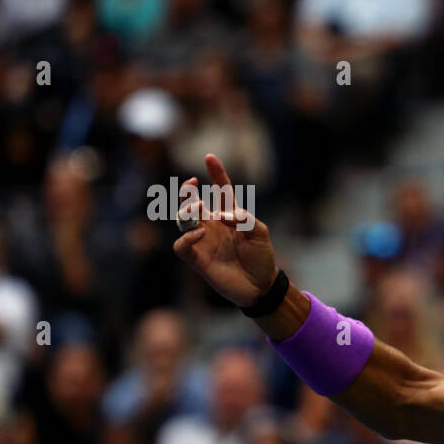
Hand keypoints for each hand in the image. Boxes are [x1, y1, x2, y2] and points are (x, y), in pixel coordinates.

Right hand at [172, 154, 277, 307]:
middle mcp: (212, 227)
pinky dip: (186, 237)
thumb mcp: (260, 233)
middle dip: (188, 192)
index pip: (220, 191)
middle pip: (192, 203)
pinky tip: (200, 233)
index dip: (216, 174)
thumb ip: (244, 219)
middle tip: (192, 184)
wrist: (261, 286)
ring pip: (182, 221)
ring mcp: (203, 242)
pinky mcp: (197, 260)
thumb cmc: (262, 258)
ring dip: (186, 211)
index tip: (210, 157)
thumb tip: (221, 216)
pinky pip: (181, 246)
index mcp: (229, 217)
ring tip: (198, 208)